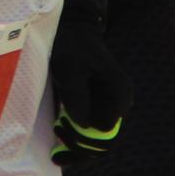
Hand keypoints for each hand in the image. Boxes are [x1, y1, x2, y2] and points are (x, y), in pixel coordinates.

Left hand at [50, 0, 128, 162]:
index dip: (84, 139)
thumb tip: (81, 124)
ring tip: (56, 136)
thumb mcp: (69, 66)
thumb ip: (76, 93)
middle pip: (104, 141)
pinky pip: (89, 130)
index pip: (107, 133)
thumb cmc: (70, 45)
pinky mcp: (96, 106)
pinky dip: (75, 138)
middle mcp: (117, 103)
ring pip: (96, 139)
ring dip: (77, 144)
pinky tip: (58, 141)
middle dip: (80, 145)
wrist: (69, 29)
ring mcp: (107, 106)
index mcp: (118, 93)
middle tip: (56, 136)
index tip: (61, 129)